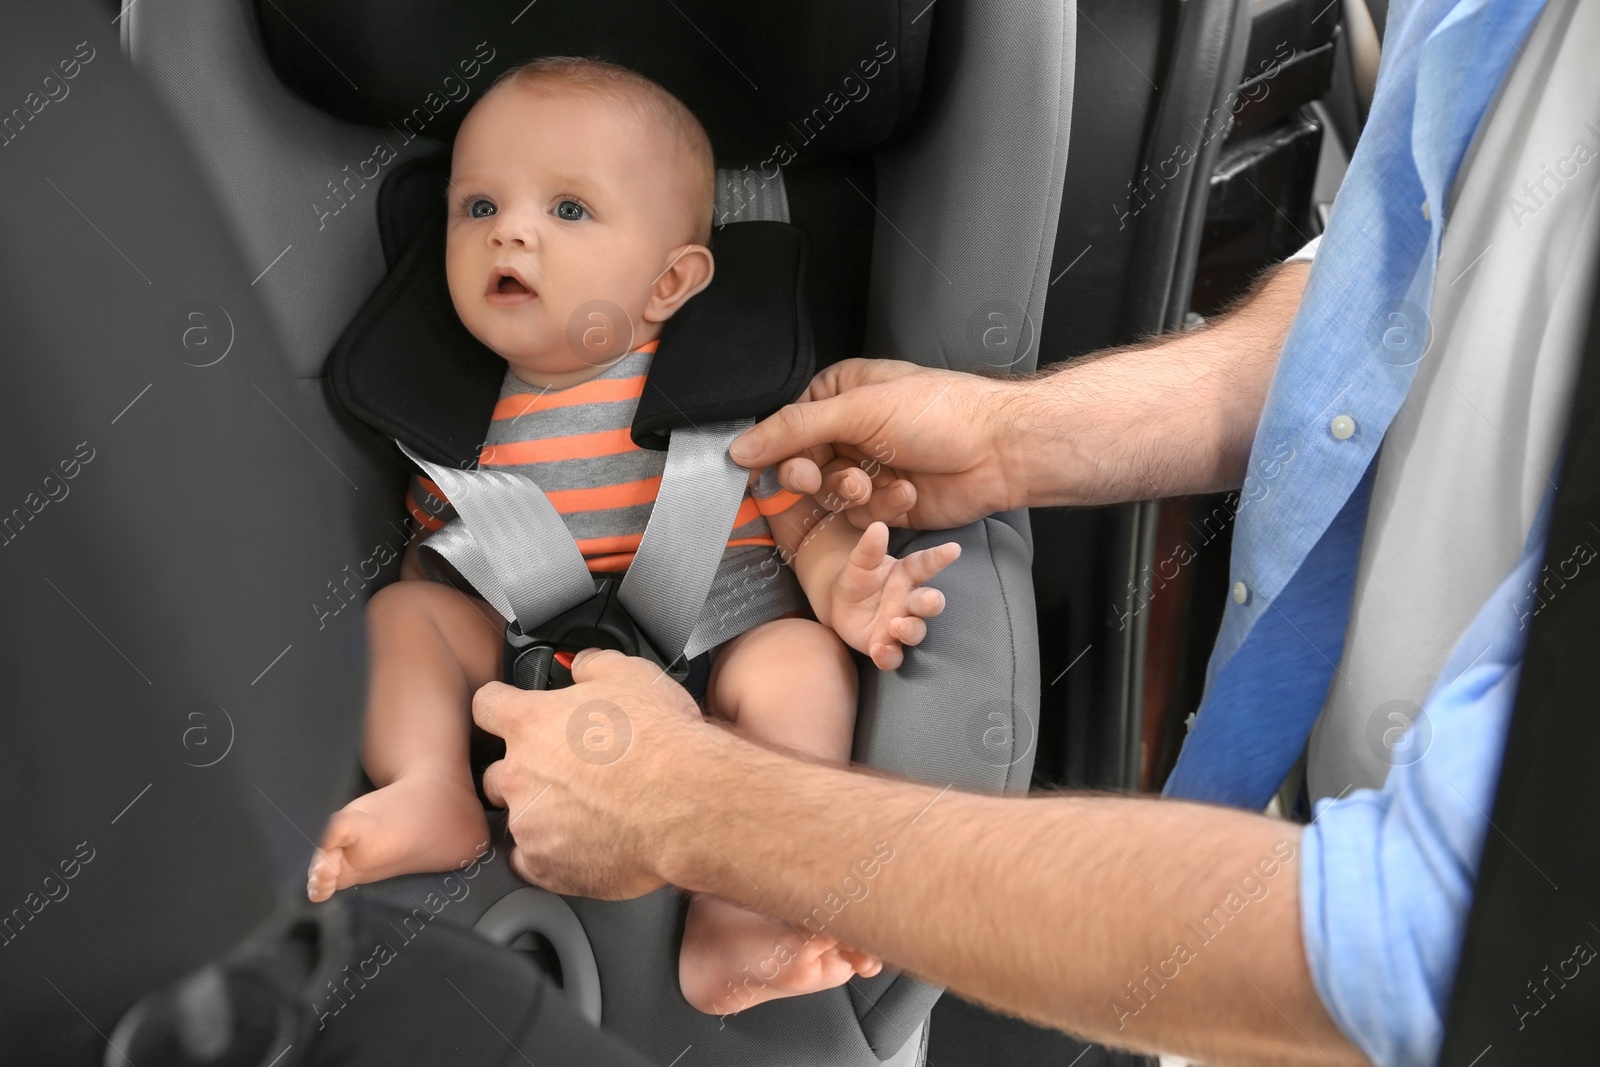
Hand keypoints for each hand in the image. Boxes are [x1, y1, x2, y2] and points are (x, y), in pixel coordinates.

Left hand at [472, 649, 709, 898]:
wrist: (687, 804)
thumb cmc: (663, 741)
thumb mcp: (633, 675)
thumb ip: (594, 666)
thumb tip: (583, 665)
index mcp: (531, 722)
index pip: (487, 706)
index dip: (500, 707)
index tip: (511, 714)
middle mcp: (520, 774)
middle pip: (496, 773)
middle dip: (524, 773)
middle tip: (567, 773)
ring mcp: (530, 824)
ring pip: (518, 819)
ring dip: (542, 815)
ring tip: (587, 812)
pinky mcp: (548, 867)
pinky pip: (531, 863)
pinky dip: (551, 856)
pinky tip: (583, 845)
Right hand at [728, 359, 1025, 529]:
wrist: (998, 451)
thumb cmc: (937, 413)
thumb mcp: (859, 410)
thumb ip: (794, 429)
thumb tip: (738, 448)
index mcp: (838, 395)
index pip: (786, 428)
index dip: (780, 452)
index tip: (786, 467)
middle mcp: (848, 430)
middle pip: (801, 466)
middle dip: (817, 477)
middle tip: (827, 479)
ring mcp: (866, 467)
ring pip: (828, 495)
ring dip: (852, 492)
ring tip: (879, 481)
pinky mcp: (885, 502)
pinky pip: (858, 514)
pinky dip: (879, 506)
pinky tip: (905, 491)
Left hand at [828, 521, 959, 669]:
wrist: (838, 605)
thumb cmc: (857, 579)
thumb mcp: (859, 562)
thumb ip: (869, 547)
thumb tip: (878, 526)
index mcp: (905, 575)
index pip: (925, 564)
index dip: (939, 557)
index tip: (954, 548)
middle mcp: (907, 601)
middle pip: (928, 603)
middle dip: (933, 602)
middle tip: (932, 600)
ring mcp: (898, 625)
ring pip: (915, 631)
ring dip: (910, 630)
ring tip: (897, 625)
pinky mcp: (885, 646)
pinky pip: (893, 656)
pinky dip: (888, 656)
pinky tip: (879, 650)